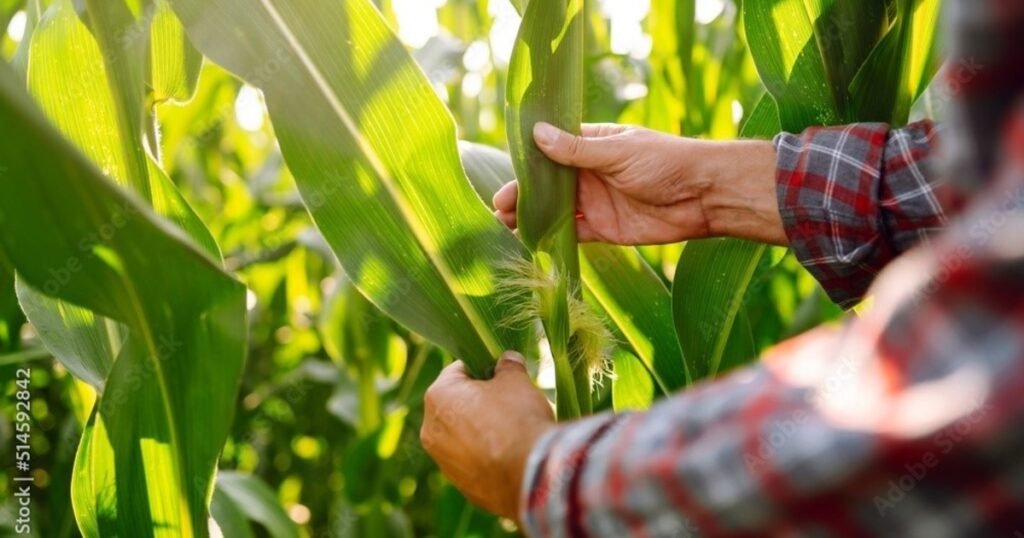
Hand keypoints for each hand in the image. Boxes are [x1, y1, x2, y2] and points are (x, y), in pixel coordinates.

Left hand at [420, 352, 555, 518]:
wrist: (530, 474)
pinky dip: (488, 456)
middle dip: (481, 401)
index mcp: (438, 396)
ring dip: (482, 430)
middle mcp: (431, 430)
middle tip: (509, 402)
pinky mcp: (461, 485)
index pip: (458, 370)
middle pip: (457, 404)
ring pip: (463, 435)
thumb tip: (507, 360)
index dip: (483, 368)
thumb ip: (508, 366)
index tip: (502, 374)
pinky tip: (510, 455)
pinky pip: (473, 461)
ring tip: (512, 431)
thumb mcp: (516, 380)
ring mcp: (443, 462)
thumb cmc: (517, 419)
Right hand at [493, 122, 787, 245]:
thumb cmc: (666, 162)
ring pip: (555, 211)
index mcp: (591, 145)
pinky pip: (571, 234)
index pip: (550, 151)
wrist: (704, 197)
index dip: (527, 162)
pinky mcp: (603, 229)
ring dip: (532, 218)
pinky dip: (551, 238)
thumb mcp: (618, 152)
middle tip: (499, 207)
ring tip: (506, 226)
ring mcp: (594, 202)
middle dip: (523, 195)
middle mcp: (588, 174)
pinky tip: (530, 242)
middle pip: (547, 185)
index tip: (505, 172)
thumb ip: (577, 149)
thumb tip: (538, 133)